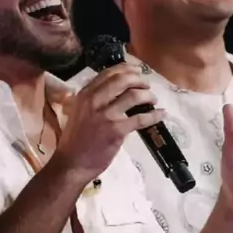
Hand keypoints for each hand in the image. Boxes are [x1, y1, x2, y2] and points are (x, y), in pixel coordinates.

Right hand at [56, 65, 163, 181]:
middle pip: (123, 80)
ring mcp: (106, 115)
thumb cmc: (74, 140)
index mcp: (84, 95)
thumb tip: (114, 91)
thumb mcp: (78, 112)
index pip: (108, 73)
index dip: (126, 69)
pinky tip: (161, 114)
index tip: (137, 71)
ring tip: (153, 99)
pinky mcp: (117, 130)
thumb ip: (93, 100)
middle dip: (139, 80)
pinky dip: (154, 115)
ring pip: (134, 96)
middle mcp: (94, 101)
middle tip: (147, 85)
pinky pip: (141, 118)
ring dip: (148, 95)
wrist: (71, 163)